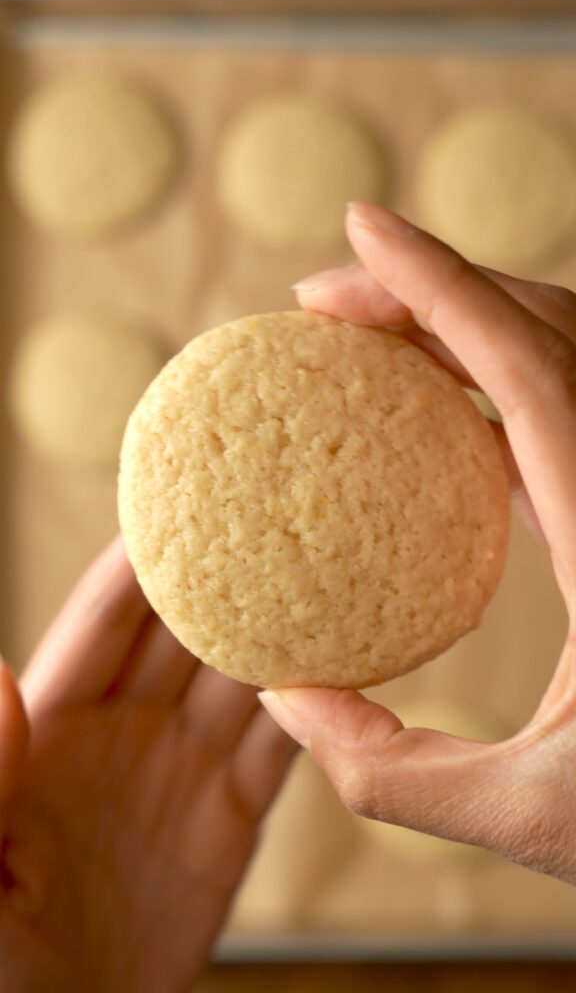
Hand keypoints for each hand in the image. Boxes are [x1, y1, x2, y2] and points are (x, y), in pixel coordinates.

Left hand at [0, 540, 295, 991]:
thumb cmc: (0, 960)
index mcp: (56, 723)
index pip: (106, 619)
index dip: (141, 559)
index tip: (186, 496)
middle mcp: (125, 730)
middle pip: (185, 629)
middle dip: (226, 571)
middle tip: (277, 508)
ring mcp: (181, 770)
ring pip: (243, 677)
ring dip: (284, 629)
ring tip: (332, 572)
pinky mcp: (230, 820)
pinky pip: (282, 749)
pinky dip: (319, 708)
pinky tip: (353, 667)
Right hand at [259, 200, 575, 883]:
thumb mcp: (525, 815)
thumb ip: (386, 769)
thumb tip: (283, 699)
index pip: (528, 368)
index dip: (439, 284)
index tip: (359, 228)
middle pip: (546, 332)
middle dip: (431, 291)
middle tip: (323, 304)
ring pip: (561, 358)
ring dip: (464, 327)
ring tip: (367, 341)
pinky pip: (562, 414)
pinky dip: (494, 386)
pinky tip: (436, 416)